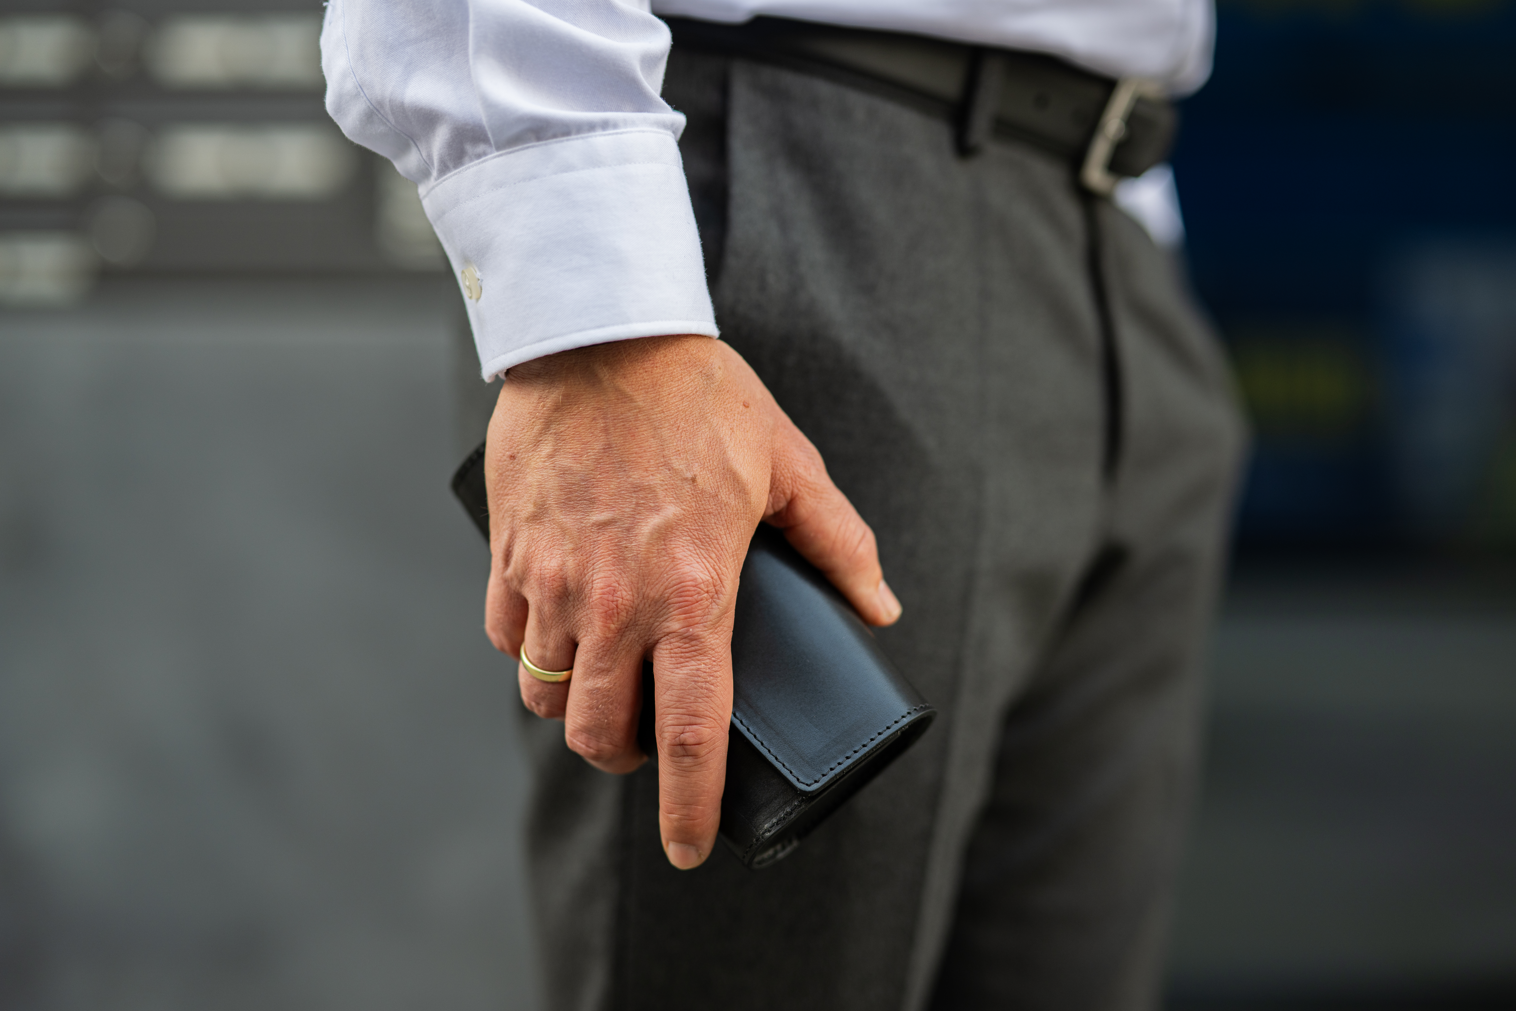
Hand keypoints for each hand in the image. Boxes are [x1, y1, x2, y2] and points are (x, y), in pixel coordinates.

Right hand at [482, 334, 900, 868]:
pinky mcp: (508, 554)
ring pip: (545, 696)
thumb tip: (879, 608)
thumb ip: (837, 544)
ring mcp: (552, 581)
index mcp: (693, 592)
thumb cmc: (698, 397)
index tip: (690, 848)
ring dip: (576, 705)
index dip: (689, 804)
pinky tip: (564, 621)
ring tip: (606, 674)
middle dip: (623, 755)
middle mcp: (615, 603)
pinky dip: (531, 650)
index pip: (687, 731)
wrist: (598, 332)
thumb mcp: (786, 465)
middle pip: (598, 735)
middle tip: (647, 732)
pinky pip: (505, 638)